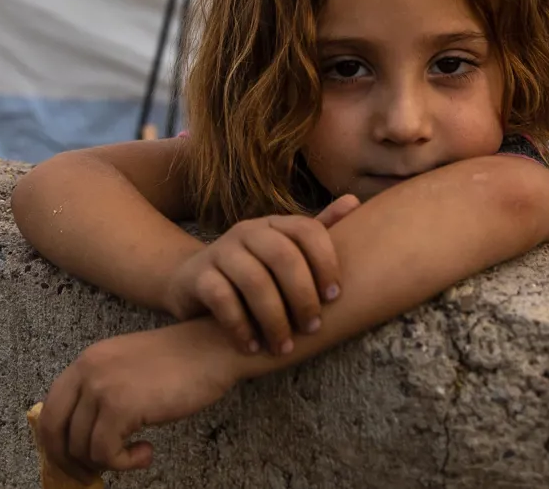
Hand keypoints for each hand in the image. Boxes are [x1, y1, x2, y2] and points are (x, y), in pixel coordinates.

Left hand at [34, 325, 242, 481]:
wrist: (213, 349)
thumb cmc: (180, 363)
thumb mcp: (127, 369)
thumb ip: (101, 391)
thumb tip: (83, 437)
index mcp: (86, 362)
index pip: (49, 409)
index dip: (55, 443)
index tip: (71, 461)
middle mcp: (87, 371)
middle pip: (54, 431)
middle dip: (69, 462)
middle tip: (90, 476)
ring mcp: (101, 388)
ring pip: (82, 447)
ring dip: (109, 461)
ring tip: (137, 454)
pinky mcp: (121, 407)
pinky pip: (106, 453)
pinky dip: (125, 463)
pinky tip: (148, 452)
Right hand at [161, 194, 362, 354]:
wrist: (193, 283)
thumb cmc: (252, 272)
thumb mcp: (284, 252)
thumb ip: (318, 231)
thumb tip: (354, 201)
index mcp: (274, 225)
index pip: (307, 231)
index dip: (326, 262)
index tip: (335, 297)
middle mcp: (247, 232)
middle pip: (283, 256)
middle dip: (303, 296)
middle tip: (312, 328)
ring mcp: (220, 252)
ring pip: (254, 280)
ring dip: (274, 319)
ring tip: (284, 347)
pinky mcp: (197, 276)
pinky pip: (222, 299)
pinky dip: (241, 327)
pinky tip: (252, 347)